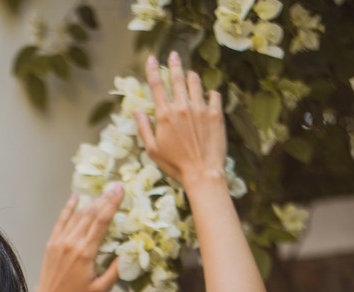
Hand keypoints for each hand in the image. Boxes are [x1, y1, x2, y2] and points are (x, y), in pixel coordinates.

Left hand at [31, 185, 123, 291]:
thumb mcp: (101, 289)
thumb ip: (115, 270)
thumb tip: (127, 253)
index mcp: (86, 253)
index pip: (102, 222)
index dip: (112, 204)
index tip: (120, 191)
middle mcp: (72, 243)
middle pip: (91, 214)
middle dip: (104, 199)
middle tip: (115, 187)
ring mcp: (60, 241)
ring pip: (78, 216)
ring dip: (91, 202)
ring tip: (102, 193)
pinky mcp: (52, 243)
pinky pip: (61, 221)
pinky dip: (69, 208)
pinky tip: (75, 198)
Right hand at [134, 52, 226, 190]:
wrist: (202, 173)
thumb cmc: (175, 165)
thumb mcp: (153, 150)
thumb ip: (144, 128)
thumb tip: (137, 111)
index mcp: (165, 114)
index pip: (157, 85)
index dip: (153, 69)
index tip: (151, 58)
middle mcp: (183, 107)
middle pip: (177, 77)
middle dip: (174, 63)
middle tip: (174, 55)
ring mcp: (201, 109)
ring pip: (196, 82)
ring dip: (191, 76)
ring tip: (190, 76)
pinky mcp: (216, 114)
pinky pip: (214, 95)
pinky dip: (210, 94)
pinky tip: (208, 97)